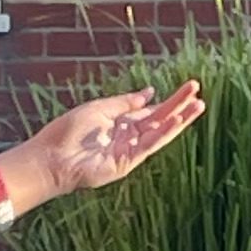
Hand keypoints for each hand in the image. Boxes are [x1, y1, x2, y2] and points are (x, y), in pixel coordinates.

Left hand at [0, 81, 204, 212]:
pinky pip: (150, 145)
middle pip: (160, 119)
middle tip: (198, 91)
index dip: (168, 100)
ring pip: (160, 132)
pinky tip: (178, 120)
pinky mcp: (127, 162)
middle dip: (179, 105)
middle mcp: (128, 137)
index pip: (150, 111)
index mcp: (121, 123)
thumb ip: (125, 102)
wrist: (51, 157)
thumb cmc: (68, 132)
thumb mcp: (99, 109)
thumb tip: (149, 92)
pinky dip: (164, 133)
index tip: (187, 89)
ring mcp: (129, 150)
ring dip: (180, 119)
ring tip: (199, 106)